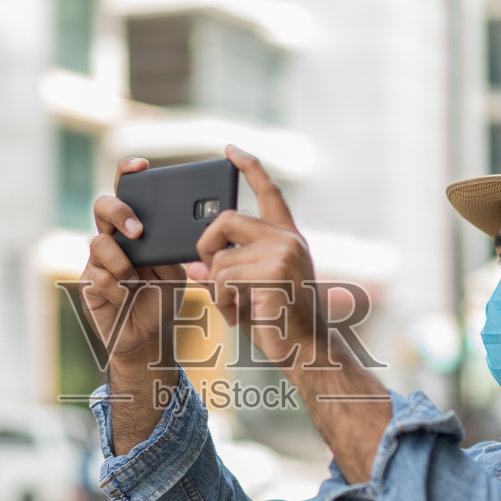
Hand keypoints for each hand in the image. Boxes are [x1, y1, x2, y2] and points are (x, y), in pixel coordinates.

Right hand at [80, 157, 187, 367]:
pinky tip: (126, 301)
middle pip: (102, 206)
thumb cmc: (162, 298)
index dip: (128, 173)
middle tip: (137, 231)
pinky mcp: (87, 282)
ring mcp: (97, 259)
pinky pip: (99, 276)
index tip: (140, 166)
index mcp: (135, 229)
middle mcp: (113, 238)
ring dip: (123, 264)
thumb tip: (171, 233)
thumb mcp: (176, 271)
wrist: (149, 337)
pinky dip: (119, 290)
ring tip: (136, 282)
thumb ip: (170, 249)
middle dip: (119, 212)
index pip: (127, 192)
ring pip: (99, 243)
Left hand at [186, 145, 321, 367]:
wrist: (307, 350)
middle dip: (206, 244)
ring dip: (217, 288)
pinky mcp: (274, 272)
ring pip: (221, 259)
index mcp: (287, 237)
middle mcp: (287, 239)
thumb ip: (226, 271)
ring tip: (234, 306)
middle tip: (209, 270)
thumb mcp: (252, 290)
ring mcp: (282, 253)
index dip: (249, 167)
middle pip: (226, 219)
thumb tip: (193, 264)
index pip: (268, 192)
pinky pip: (224, 279)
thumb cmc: (280, 323)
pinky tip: (239, 314)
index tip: (231, 150)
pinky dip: (222, 301)